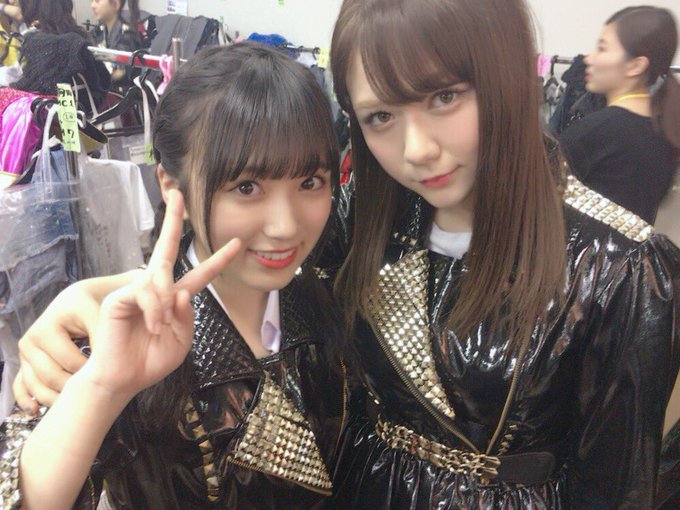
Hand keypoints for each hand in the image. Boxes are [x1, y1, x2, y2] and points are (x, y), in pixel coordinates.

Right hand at [13, 280, 101, 412]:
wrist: (76, 301)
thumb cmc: (89, 308)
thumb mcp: (97, 315)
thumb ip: (101, 337)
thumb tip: (105, 365)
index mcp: (44, 330)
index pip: (68, 361)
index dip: (89, 372)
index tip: (107, 377)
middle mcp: (29, 342)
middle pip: (50, 377)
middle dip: (72, 388)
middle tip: (95, 394)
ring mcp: (24, 355)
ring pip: (35, 386)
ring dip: (53, 399)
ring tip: (74, 406)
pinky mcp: (24, 363)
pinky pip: (20, 386)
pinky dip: (26, 400)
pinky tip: (35, 411)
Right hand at [79, 190, 239, 397]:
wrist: (124, 378)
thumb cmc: (151, 359)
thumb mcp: (181, 340)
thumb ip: (188, 316)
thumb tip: (181, 292)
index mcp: (175, 298)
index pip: (200, 274)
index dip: (218, 259)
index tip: (237, 243)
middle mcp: (156, 288)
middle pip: (166, 247)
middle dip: (172, 218)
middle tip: (177, 191)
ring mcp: (137, 289)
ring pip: (161, 280)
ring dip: (166, 307)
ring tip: (160, 327)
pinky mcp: (120, 295)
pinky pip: (146, 293)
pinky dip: (155, 311)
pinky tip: (151, 326)